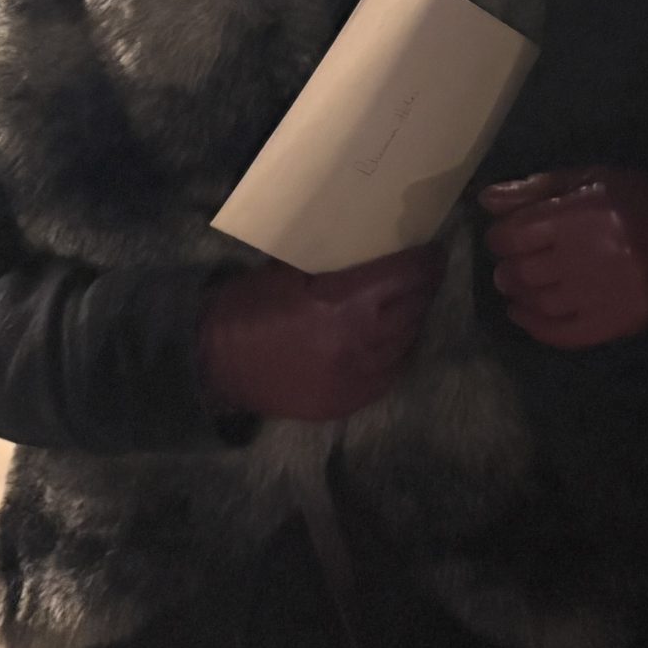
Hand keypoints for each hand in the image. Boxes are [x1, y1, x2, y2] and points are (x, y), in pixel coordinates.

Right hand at [198, 245, 444, 422]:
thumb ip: (336, 263)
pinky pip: (389, 373)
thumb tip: (374, 244)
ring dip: (411, 318)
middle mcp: (358, 342)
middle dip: (422, 287)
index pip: (405, 276)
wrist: (213, 364)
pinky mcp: (347, 402)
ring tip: (410, 301)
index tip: (434, 250)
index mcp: (342, 304)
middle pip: (413, 308)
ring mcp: (355, 378)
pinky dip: (395, 352)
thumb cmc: (247, 307)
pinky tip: (392, 337)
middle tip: (424, 272)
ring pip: (406, 341)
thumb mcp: (291, 270)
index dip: (426, 261)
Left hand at [478, 167, 647, 349]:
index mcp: (579, 216)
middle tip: (509, 265)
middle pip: (522, 272)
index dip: (500, 237)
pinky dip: (536, 327)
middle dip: (506, 268)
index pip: (514, 236)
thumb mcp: (586, 179)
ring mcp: (602, 293)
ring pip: (539, 303)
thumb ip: (534, 190)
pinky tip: (525, 314)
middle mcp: (588, 256)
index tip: (504, 237)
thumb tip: (486, 200)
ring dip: (519, 296)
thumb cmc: (632, 198)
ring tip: (519, 286)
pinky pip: (563, 333)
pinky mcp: (615, 321)